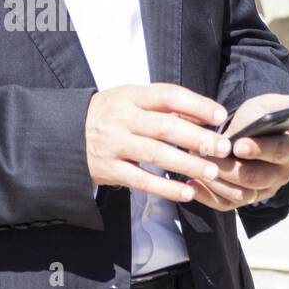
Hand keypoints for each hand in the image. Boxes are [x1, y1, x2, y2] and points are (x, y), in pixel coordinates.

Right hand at [85, 84, 233, 202]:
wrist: (65, 134)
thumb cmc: (109, 115)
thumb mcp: (130, 100)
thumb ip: (163, 107)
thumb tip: (203, 117)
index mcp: (130, 97)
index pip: (167, 95)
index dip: (196, 104)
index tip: (220, 115)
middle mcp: (122, 119)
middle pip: (165, 127)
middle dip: (198, 138)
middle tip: (223, 148)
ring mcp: (115, 145)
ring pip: (156, 155)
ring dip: (187, 164)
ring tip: (212, 172)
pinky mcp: (109, 170)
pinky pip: (141, 181)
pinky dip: (166, 188)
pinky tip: (187, 193)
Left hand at [184, 92, 288, 211]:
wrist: (242, 134)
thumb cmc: (256, 118)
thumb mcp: (269, 105)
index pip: (278, 152)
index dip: (259, 149)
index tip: (238, 144)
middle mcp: (278, 175)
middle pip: (255, 177)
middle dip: (230, 167)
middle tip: (208, 156)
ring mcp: (261, 191)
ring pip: (240, 193)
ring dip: (217, 181)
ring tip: (196, 167)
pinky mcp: (242, 200)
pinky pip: (226, 204)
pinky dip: (207, 197)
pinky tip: (191, 185)